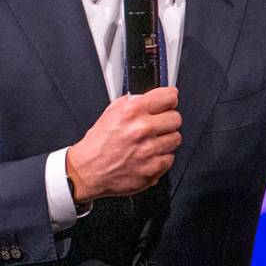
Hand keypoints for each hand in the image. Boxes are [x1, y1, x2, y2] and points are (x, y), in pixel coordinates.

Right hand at [66, 87, 181, 202]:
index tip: (169, 103)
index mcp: (133, 111)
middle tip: (156, 126)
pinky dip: (161, 158)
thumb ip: (135, 101)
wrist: (88, 170)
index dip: (169, 99)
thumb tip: (155, 98)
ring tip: (150, 142)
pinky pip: (170, 158)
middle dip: (167, 121)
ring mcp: (149, 150)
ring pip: (176, 138)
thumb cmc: (99, 143)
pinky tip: (148, 156)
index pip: (170, 96)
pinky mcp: (153, 169)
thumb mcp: (112, 111)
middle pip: (176, 118)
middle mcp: (142, 129)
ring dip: (165, 140)